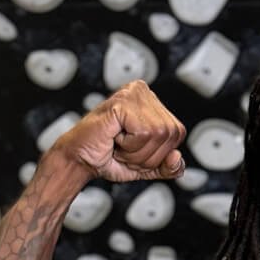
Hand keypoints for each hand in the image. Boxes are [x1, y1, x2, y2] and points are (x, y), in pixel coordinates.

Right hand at [53, 81, 187, 182]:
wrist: (80, 160)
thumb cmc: (110, 158)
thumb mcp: (148, 167)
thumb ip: (169, 167)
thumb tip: (177, 157)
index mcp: (153, 103)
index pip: (178, 133)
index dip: (160, 152)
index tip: (135, 150)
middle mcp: (144, 91)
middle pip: (170, 134)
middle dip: (148, 154)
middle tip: (124, 149)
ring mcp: (133, 93)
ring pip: (158, 134)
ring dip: (137, 152)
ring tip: (118, 143)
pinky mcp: (123, 101)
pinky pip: (143, 133)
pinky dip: (129, 146)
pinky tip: (114, 137)